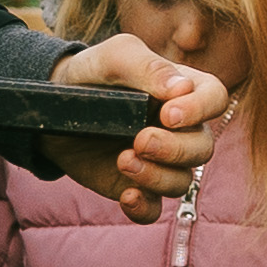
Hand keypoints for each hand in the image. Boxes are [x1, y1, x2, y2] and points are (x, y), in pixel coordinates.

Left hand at [40, 35, 230, 220]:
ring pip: (182, 181)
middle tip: (139, 140)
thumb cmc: (91, 74)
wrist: (51, 108)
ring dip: (157, 177)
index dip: (200, 109)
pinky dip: (144, 208)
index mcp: (182, 91)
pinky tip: (126, 196)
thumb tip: (183, 88)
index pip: (214, 98)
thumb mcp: (114, 57)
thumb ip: (148, 67)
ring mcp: (160, 161)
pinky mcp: (136, 186)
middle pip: (203, 147)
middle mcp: (180, 129)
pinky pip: (154, 209)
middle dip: (174, 149)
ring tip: (123, 160)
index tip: (168, 114)